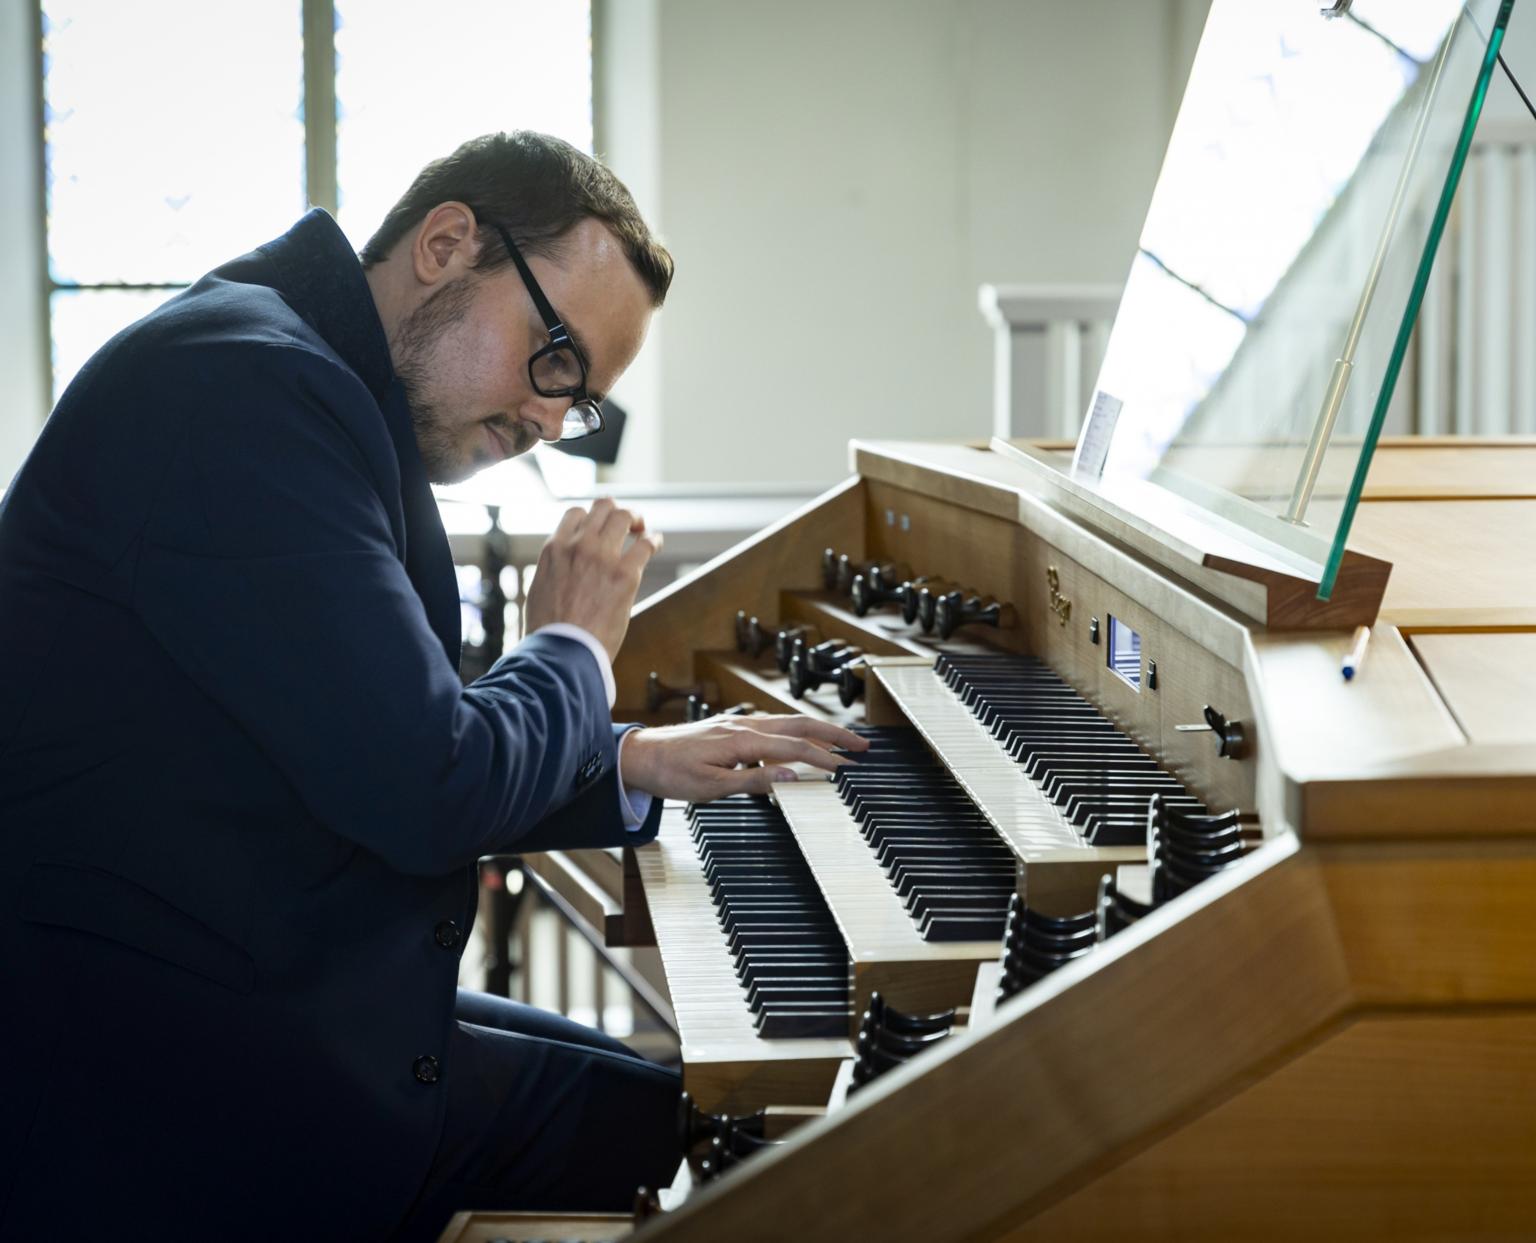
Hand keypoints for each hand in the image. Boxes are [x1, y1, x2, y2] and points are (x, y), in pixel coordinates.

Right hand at [524, 498, 661, 660]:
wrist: (561, 653)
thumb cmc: (549, 632)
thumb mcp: (539, 590)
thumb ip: (554, 571)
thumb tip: (562, 572)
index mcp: (554, 549)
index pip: (576, 514)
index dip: (592, 518)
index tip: (602, 529)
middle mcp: (578, 545)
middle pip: (603, 507)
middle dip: (617, 512)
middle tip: (628, 525)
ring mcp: (602, 557)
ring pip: (623, 516)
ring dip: (636, 520)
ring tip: (642, 530)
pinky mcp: (625, 574)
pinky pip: (645, 544)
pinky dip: (653, 540)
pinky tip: (655, 544)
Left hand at [620, 714, 870, 801]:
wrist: (639, 755)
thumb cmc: (670, 774)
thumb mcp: (711, 788)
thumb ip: (754, 781)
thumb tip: (793, 777)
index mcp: (742, 740)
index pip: (795, 748)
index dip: (824, 758)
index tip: (847, 769)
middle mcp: (744, 725)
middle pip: (799, 724)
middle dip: (834, 734)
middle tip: (862, 747)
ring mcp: (737, 723)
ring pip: (787, 722)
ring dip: (818, 731)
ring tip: (842, 742)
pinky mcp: (731, 727)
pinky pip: (772, 726)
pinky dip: (795, 732)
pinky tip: (801, 743)